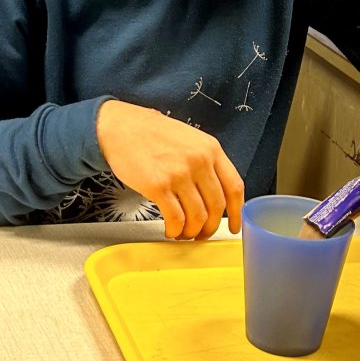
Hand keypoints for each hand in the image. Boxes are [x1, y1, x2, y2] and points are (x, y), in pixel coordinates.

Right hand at [96, 100, 243, 239]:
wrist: (121, 126)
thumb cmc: (153, 133)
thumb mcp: (190, 139)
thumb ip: (206, 162)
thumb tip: (215, 194)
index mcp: (211, 149)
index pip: (234, 186)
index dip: (237, 212)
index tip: (233, 226)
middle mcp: (199, 161)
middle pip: (217, 206)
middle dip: (211, 227)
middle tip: (202, 234)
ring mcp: (179, 174)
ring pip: (197, 216)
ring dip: (192, 231)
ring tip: (183, 233)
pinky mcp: (158, 186)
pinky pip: (175, 218)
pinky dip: (175, 230)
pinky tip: (170, 230)